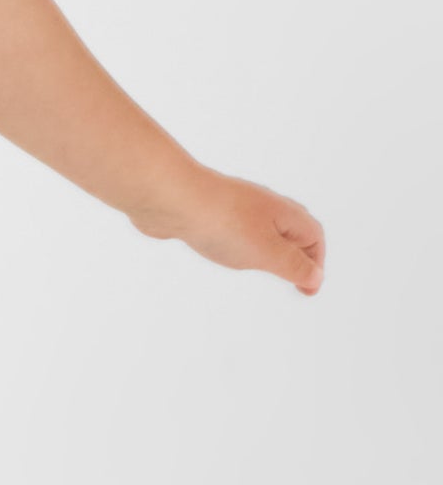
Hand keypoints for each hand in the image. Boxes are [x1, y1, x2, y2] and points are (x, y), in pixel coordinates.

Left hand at [127, 169, 325, 295]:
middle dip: (293, 253)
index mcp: (283, 212)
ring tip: (255, 266)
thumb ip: (293, 266)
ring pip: (255, 228)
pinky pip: (226, 227)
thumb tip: (315, 275)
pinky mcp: (204, 210)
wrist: (169, 197)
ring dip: (261, 248)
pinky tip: (217, 250)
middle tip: (291, 277)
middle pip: (287, 228)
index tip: (308, 287)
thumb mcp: (268, 253)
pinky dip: (230, 242)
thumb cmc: (221, 221)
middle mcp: (260, 204)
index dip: (315, 262)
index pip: (313, 235)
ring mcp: (231, 206)